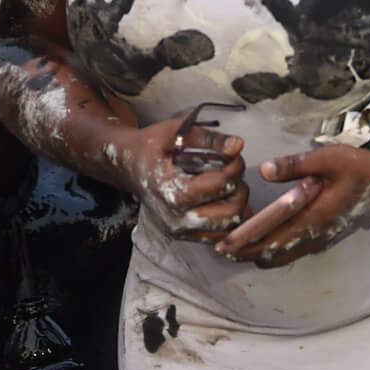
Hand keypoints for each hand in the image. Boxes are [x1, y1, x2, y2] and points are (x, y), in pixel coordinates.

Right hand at [125, 115, 246, 240]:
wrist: (130, 166)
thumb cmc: (153, 146)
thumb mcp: (179, 132)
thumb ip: (211, 140)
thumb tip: (238, 145)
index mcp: (172, 190)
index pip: (222, 184)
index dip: (234, 166)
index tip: (230, 156)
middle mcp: (176, 217)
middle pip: (231, 211)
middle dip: (239, 189)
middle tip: (231, 173)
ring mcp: (180, 231)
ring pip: (229, 227)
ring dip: (236, 205)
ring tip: (227, 187)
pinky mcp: (184, 237)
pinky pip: (219, 235)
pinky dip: (226, 219)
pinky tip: (221, 200)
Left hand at [213, 146, 369, 268]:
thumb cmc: (357, 168)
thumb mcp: (327, 159)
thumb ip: (294, 165)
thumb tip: (263, 169)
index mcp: (312, 219)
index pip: (270, 238)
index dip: (244, 242)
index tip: (223, 244)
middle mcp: (313, 237)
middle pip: (270, 255)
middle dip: (245, 252)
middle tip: (221, 246)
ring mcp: (318, 241)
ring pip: (280, 257)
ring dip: (258, 252)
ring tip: (237, 245)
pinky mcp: (322, 239)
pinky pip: (291, 253)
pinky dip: (273, 250)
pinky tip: (262, 239)